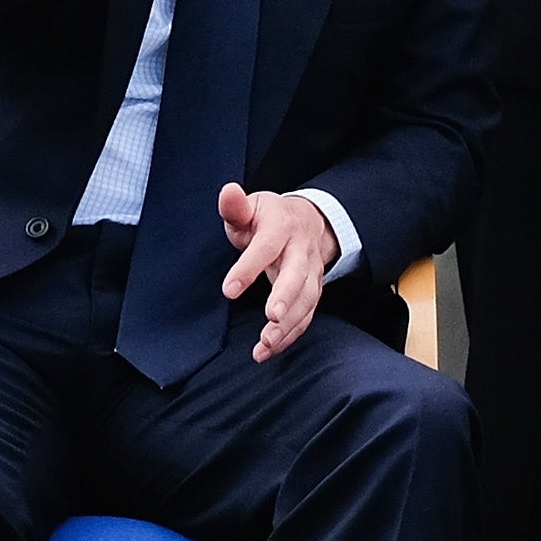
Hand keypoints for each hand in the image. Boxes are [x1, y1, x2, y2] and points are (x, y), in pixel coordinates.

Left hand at [219, 185, 337, 362]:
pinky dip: (290, 335)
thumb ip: (236, 206)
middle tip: (270, 318)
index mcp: (282, 227)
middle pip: (298, 275)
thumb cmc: (270, 218)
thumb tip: (227, 192)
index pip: (266, 247)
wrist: (309, 222)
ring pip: (306, 300)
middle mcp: (301, 251)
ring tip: (265, 344)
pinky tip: (269, 349)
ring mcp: (311, 273)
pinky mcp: (313, 291)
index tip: (229, 290)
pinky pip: (306, 316)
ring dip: (289, 325)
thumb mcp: (252, 207)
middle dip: (286, 297)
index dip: (249, 268)